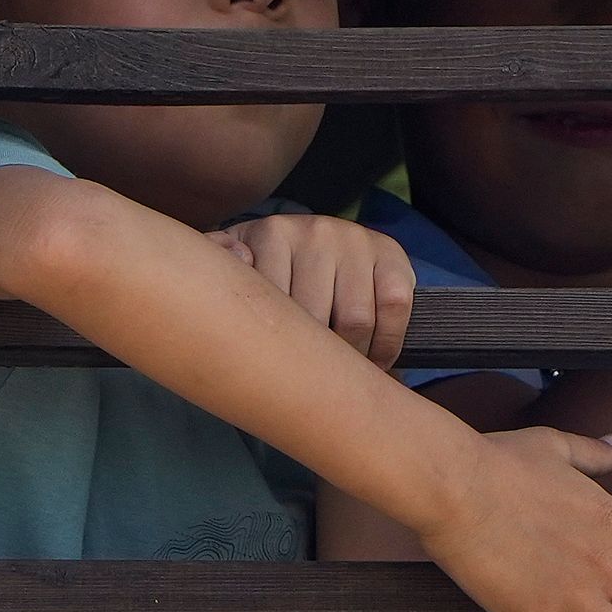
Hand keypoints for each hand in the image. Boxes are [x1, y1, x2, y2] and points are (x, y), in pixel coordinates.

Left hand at [213, 213, 416, 368]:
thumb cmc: (276, 268)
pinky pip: (394, 309)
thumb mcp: (239, 261)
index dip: (275, 349)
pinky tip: (374, 359)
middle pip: (314, 320)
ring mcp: (355, 240)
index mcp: (270, 233)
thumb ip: (216, 263)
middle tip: (310, 381)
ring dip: (353, 358)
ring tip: (342, 372)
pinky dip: (387, 344)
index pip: (270, 305)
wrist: (333, 244)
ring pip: (356, 321)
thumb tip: (232, 260)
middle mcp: (314, 230)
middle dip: (314, 359)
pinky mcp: (391, 253)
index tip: (275, 369)